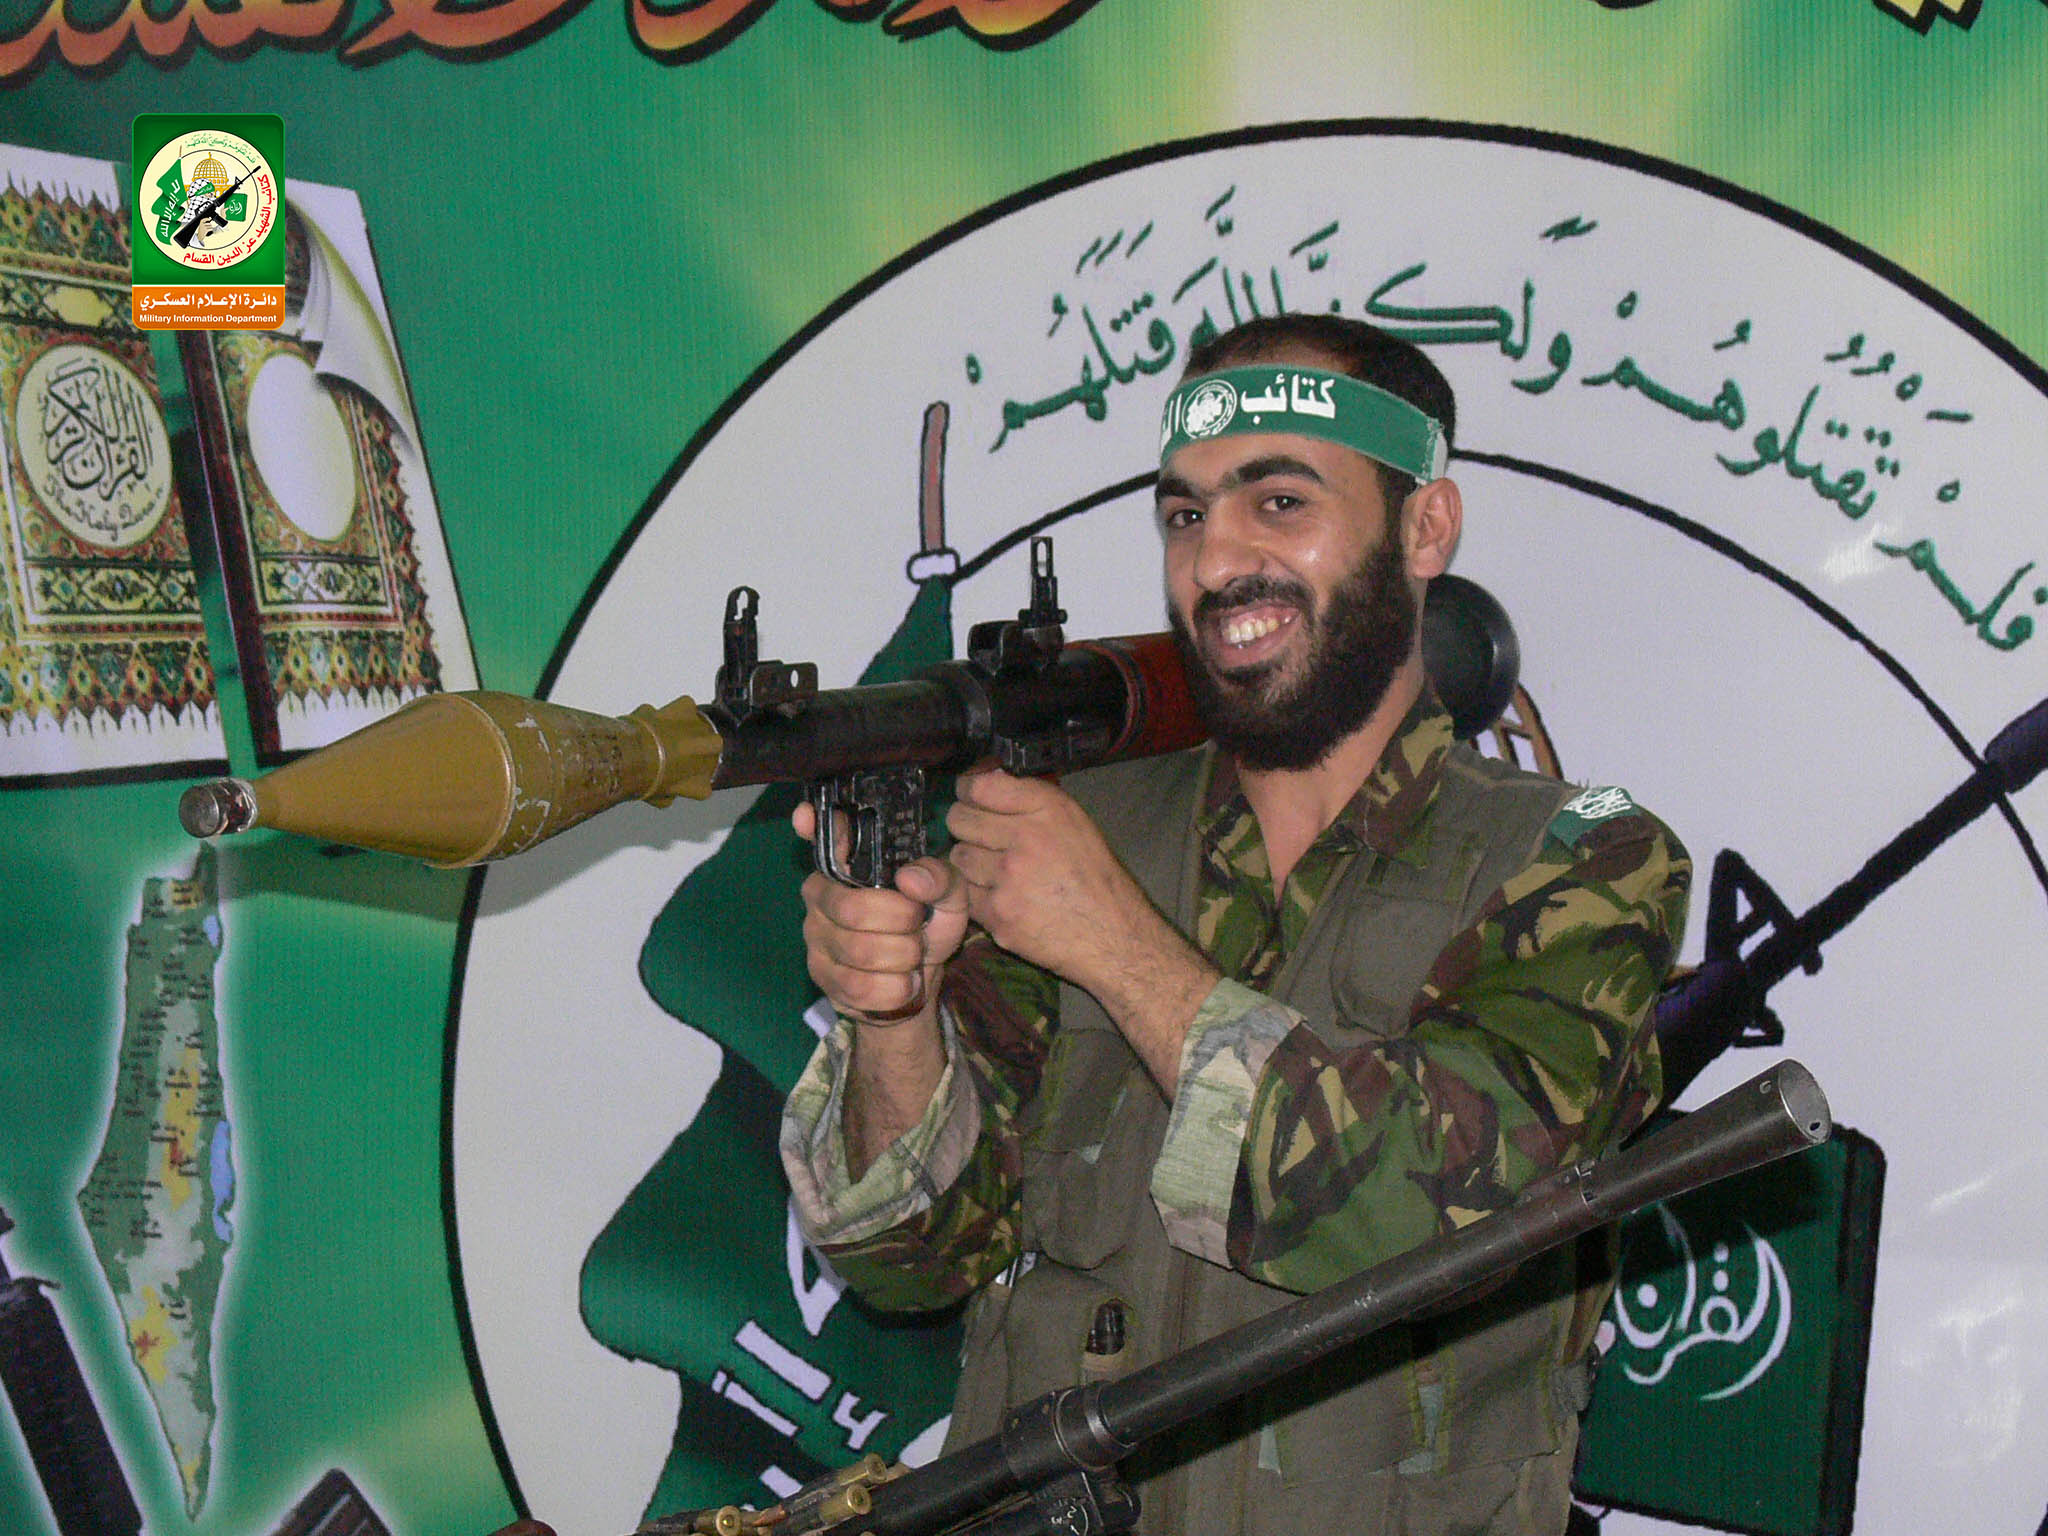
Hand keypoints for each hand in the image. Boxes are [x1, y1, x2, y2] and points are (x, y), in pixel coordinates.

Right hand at [793, 799, 969, 1025]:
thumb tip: (909, 878)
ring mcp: (816, 936)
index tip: (806, 816)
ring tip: (912, 956)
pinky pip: (859, 986)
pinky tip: (902, 982)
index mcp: (850, 864)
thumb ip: (940, 879)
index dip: (814, 826)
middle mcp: (821, 894)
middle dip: (902, 924)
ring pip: (860, 952)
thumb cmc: (927, 926)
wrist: (918, 982)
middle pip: (854, 910)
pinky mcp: (821, 976)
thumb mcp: (949, 898)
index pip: (826, 838)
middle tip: (918, 927)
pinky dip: (895, 989)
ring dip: (903, 959)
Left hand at [946, 770, 1220, 1093]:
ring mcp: (1008, 879)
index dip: (968, 792)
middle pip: (959, 820)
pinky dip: (977, 896)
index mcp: (1048, 809)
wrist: (1113, 936)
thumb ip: (1030, 800)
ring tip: (996, 871)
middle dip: (965, 826)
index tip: (969, 798)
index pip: (979, 787)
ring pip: (958, 857)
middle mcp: (1026, 838)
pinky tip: (1001, 898)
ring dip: (971, 862)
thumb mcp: (1075, 822)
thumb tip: (984, 779)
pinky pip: (965, 894)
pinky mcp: (998, 915)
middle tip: (980, 837)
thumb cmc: (1095, 876)